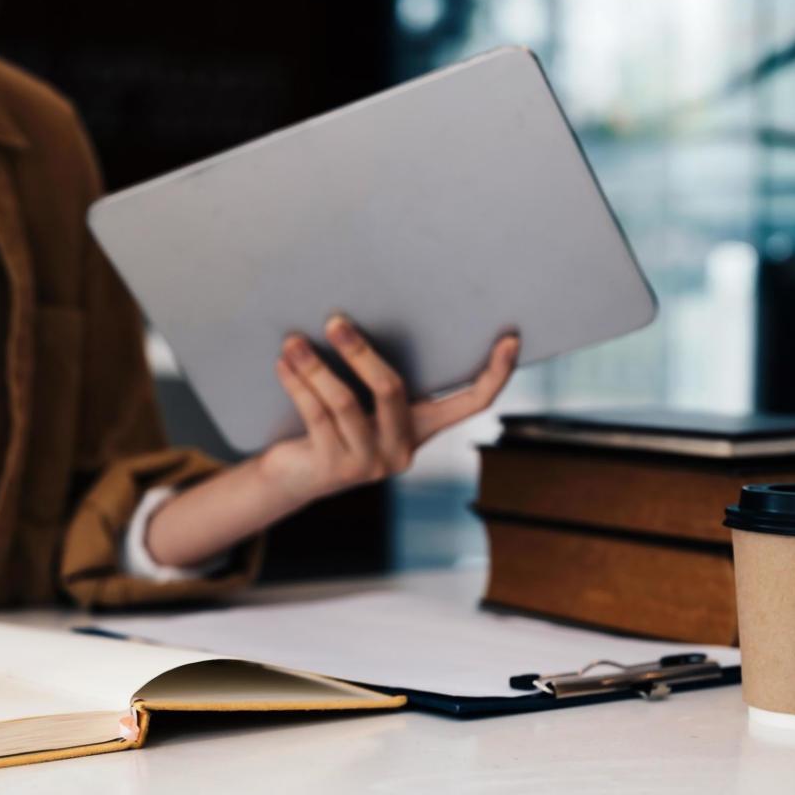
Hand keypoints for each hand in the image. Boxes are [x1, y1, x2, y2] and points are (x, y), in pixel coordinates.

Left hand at [260, 314, 519, 505]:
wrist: (291, 478)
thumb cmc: (329, 426)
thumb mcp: (361, 403)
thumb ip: (372, 376)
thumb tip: (360, 316)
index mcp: (419, 430)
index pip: (469, 404)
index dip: (495, 375)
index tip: (511, 338)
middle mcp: (401, 451)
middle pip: (391, 390)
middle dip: (361, 351)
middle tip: (335, 320)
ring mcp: (369, 464)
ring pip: (345, 403)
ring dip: (315, 367)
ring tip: (293, 341)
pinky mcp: (334, 470)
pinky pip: (316, 416)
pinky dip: (297, 385)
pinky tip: (283, 364)